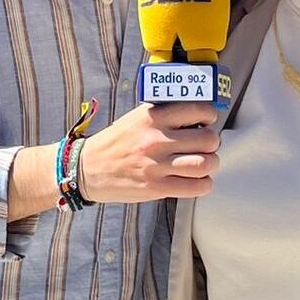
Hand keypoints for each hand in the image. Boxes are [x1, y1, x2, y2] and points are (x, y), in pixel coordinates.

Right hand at [76, 102, 219, 202]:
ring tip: (204, 163)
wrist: (88, 169)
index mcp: (152, 117)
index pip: (198, 111)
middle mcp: (156, 140)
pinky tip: (197, 180)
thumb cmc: (116, 142)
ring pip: (206, 164)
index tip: (206, 122)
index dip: (209, 116)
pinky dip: (204, 184)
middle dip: (211, 143)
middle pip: (208, 140)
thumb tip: (197, 116)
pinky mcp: (157, 188)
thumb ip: (164, 114)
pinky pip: (196, 187)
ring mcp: (157, 165)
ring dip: (211, 164)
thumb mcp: (137, 118)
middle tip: (205, 146)